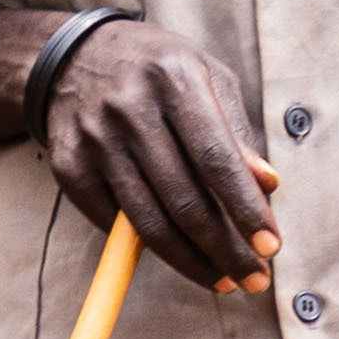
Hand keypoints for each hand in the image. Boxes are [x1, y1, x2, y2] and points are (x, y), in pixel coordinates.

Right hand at [37, 15, 280, 293]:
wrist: (73, 58)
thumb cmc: (159, 73)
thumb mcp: (208, 80)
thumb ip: (237, 133)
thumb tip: (268, 186)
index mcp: (175, 79)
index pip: (216, 158)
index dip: (245, 208)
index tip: (271, 246)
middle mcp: (130, 108)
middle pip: (183, 199)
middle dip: (225, 249)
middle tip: (254, 279)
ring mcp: (94, 138)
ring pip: (147, 220)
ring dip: (191, 262)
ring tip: (224, 280)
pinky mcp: (68, 164)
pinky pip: (111, 221)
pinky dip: (145, 246)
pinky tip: (177, 255)